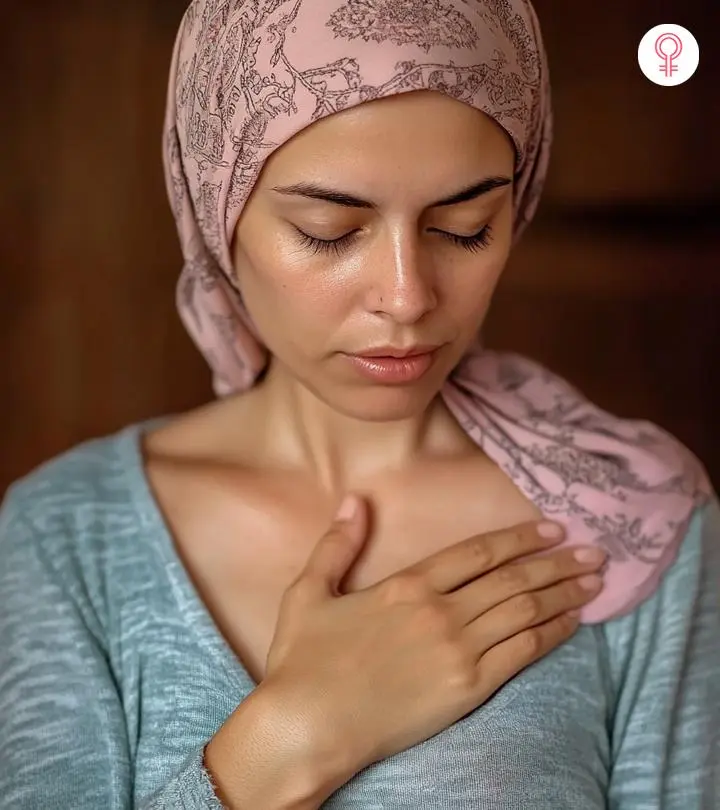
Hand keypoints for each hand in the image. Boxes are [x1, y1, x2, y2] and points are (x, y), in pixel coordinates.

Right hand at [262, 494, 603, 786]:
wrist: (309, 726)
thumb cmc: (304, 660)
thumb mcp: (308, 592)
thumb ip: (336, 544)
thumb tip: (356, 499)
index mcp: (407, 585)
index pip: (477, 552)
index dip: (519, 538)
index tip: (552, 528)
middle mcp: (441, 612)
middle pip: (512, 579)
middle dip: (557, 563)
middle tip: (595, 551)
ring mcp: (458, 652)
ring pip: (524, 612)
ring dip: (563, 594)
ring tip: (595, 581)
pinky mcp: (467, 690)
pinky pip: (521, 655)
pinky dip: (551, 634)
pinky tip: (572, 623)